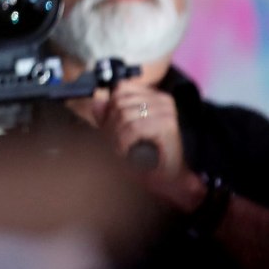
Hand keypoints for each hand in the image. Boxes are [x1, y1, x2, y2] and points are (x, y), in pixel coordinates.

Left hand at [99, 80, 196, 209]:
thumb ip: (109, 116)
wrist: (170, 178)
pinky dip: (124, 141)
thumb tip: (97, 103)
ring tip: (119, 149)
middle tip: (113, 143)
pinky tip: (125, 151)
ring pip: (125, 115)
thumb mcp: (123, 132)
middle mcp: (163, 100)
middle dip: (111, 124)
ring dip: (116, 135)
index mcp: (155, 96)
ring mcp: (167, 111)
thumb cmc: (148, 157)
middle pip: (120, 103)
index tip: (111, 127)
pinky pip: (134, 127)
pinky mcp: (168, 125)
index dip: (110, 109)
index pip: (122, 89)